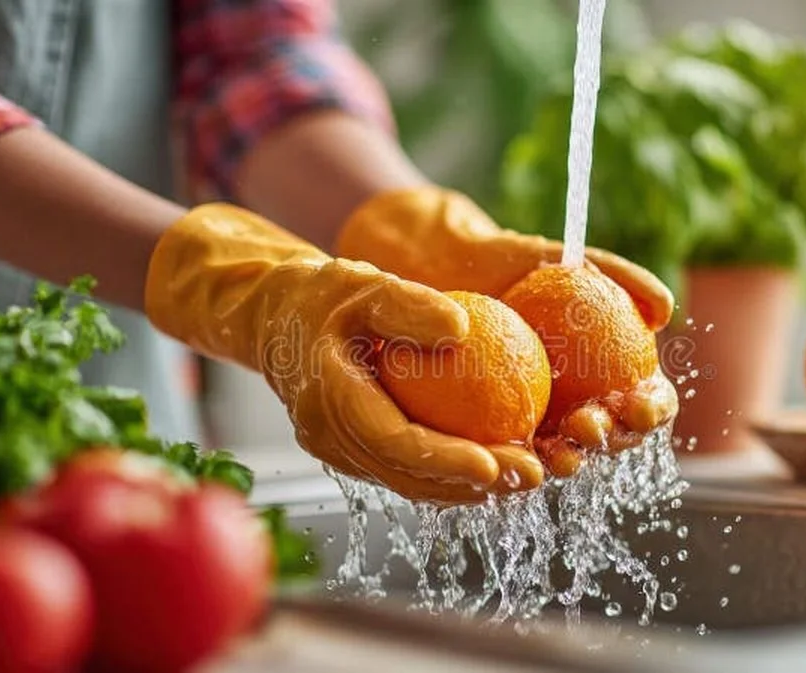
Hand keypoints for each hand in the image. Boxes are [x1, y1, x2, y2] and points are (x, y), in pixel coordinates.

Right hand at [145, 204, 542, 503]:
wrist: (274, 317)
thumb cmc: (319, 294)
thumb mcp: (362, 285)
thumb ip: (407, 306)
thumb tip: (463, 329)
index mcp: (329, 401)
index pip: (395, 444)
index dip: (446, 461)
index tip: (496, 462)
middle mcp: (330, 438)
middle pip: (409, 477)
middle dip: (474, 485)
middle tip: (532, 473)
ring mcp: (339, 450)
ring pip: (410, 482)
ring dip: (469, 486)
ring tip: (526, 473)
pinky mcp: (354, 449)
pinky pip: (406, 468)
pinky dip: (450, 470)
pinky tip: (499, 458)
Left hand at [335, 187, 679, 474]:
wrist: (448, 271)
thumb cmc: (513, 263)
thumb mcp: (565, 259)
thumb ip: (620, 275)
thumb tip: (665, 309)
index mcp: (615, 372)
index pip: (648, 398)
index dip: (652, 409)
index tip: (639, 403)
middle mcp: (585, 403)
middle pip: (614, 437)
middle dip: (610, 442)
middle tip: (588, 425)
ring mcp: (544, 423)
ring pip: (567, 455)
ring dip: (568, 461)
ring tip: (556, 452)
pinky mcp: (500, 435)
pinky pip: (512, 454)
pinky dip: (514, 461)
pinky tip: (507, 458)